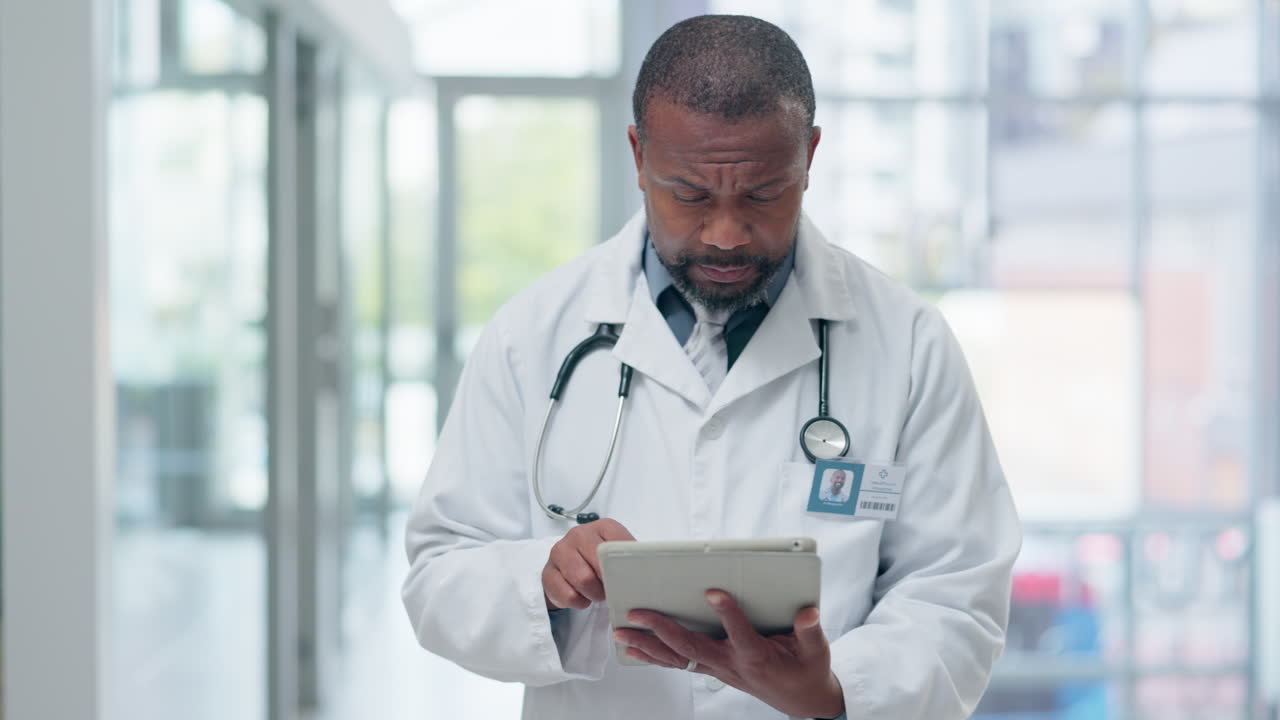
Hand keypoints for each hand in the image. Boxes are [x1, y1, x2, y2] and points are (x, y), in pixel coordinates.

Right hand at [541, 518, 635, 609]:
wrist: (571, 565)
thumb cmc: (602, 561)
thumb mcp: (620, 555)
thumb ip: (634, 558)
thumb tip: (653, 571)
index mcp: (603, 526)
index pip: (618, 547)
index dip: (624, 569)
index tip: (629, 581)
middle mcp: (579, 534)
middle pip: (599, 565)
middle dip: (608, 584)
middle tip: (612, 590)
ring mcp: (560, 551)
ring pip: (583, 580)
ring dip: (594, 594)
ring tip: (597, 594)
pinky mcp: (547, 572)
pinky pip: (567, 595)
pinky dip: (579, 602)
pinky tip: (582, 597)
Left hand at [614, 590, 844, 718]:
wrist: (802, 700)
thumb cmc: (807, 670)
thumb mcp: (816, 651)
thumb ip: (810, 631)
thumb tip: (808, 612)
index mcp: (757, 656)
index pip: (740, 633)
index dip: (727, 613)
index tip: (713, 592)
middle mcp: (731, 664)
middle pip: (692, 647)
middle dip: (662, 628)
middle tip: (638, 612)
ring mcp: (718, 668)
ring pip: (678, 658)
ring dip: (648, 645)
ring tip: (621, 632)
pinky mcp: (713, 669)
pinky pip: (678, 663)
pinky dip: (655, 656)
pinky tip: (635, 649)